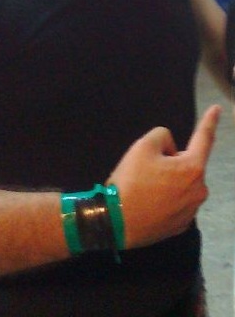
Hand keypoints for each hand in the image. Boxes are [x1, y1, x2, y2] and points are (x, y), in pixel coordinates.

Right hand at [107, 104, 221, 248]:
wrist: (117, 221)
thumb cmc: (131, 181)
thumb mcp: (142, 146)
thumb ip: (162, 136)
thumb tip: (170, 149)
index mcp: (193, 168)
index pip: (204, 138)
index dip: (209, 121)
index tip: (217, 108)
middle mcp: (199, 191)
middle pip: (187, 164)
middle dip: (171, 161)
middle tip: (145, 167)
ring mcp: (191, 211)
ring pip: (181, 184)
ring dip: (168, 180)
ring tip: (143, 187)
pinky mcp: (180, 225)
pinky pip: (175, 202)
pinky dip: (164, 198)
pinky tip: (146, 201)